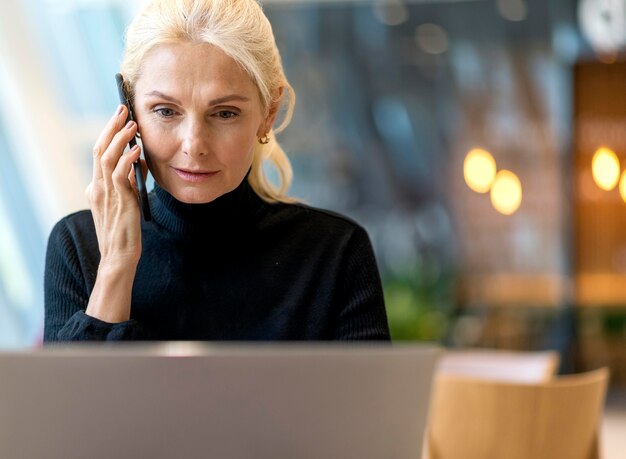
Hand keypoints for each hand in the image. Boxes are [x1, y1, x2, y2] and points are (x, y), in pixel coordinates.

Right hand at [84, 105, 143, 322]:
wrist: (119, 258)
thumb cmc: (124, 232)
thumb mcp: (126, 202)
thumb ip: (127, 181)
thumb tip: (137, 159)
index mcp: (97, 188)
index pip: (100, 153)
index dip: (109, 134)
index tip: (120, 118)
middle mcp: (97, 188)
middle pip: (99, 150)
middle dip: (111, 128)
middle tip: (123, 110)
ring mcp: (105, 195)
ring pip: (106, 158)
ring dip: (119, 139)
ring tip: (131, 124)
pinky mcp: (118, 202)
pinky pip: (119, 175)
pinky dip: (127, 160)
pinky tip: (136, 149)